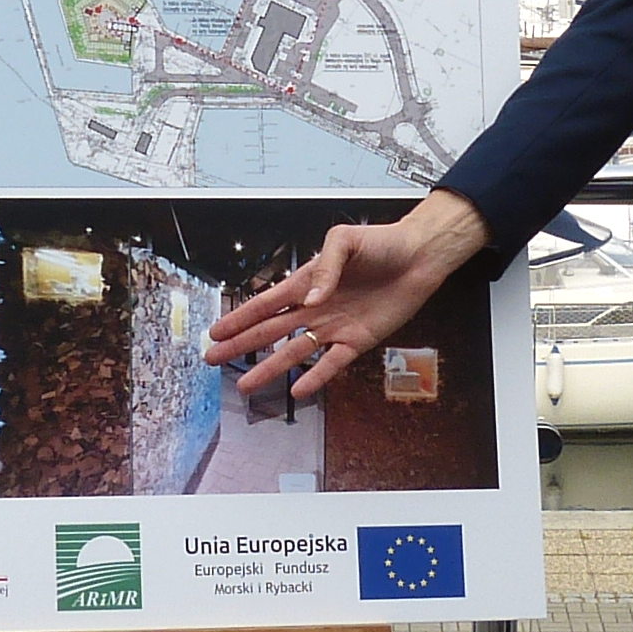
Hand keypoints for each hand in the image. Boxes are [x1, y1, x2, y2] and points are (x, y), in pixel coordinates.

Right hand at [203, 195, 485, 401]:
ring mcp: (335, 326)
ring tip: (245, 386)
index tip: (216, 332)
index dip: (239, 318)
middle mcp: (315, 307)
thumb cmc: (382, 242)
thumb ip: (324, 266)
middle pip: (270, 331)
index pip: (265, 304)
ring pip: (294, 352)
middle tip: (213, 359)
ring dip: (270, 368)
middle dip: (241, 345)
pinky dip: (315, 377)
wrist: (419, 257)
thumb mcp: (345, 240)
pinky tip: (297, 391)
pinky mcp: (358, 340)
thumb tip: (310, 302)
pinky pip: (332, 363)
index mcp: (307, 282)